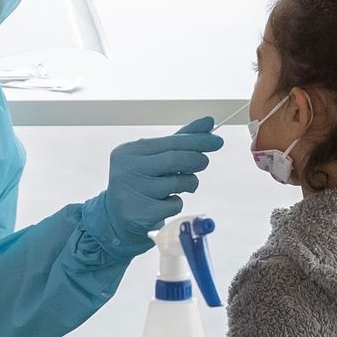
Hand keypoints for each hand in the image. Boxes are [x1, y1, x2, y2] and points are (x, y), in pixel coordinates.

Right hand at [100, 117, 223, 251]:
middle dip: (196, 160)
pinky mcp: (140, 213)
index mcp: (130, 150)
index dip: (197, 141)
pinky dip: (177, 202)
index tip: (218, 140)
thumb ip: (181, 139)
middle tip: (204, 162)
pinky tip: (165, 203)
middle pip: (174, 159)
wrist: (118, 215)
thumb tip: (208, 121)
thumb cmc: (143, 180)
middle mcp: (127, 169)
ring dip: (190, 183)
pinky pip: (174, 204)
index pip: (170, 142)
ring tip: (184, 186)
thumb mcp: (157, 157)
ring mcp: (132, 191)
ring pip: (177, 183)